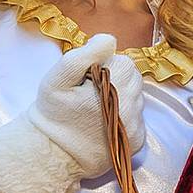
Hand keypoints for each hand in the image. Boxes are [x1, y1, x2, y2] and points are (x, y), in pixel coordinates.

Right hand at [0, 35, 147, 192]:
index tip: (88, 79)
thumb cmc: (54, 112)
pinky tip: (104, 122)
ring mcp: (135, 127)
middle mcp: (129, 109)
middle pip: (134, 79)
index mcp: (113, 90)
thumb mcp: (58, 78)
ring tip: (96, 109)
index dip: (106, 66)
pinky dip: (125, 117)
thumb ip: (86, 54)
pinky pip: (139, 118)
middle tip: (91, 93)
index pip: (126, 63)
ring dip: (121, 98)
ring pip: (137, 98)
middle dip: (116, 80)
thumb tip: (110, 40)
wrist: (53, 153)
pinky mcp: (137, 140)